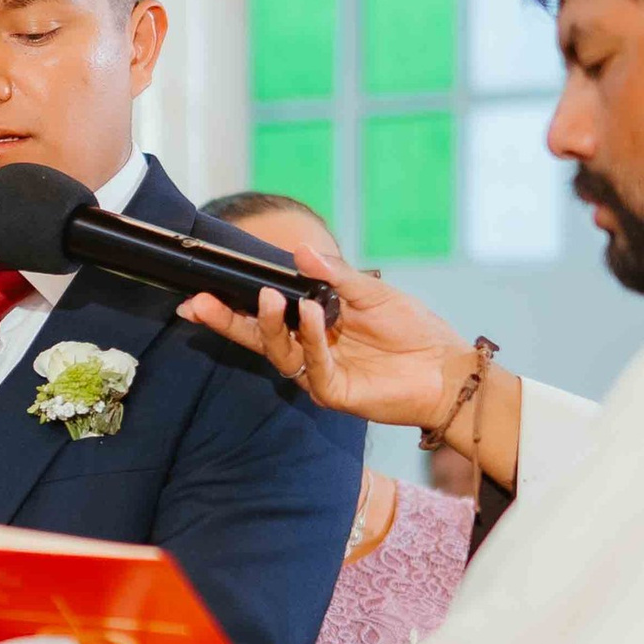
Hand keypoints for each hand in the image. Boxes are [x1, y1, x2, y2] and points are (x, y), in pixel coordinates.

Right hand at [179, 251, 472, 433]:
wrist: (445, 367)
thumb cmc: (411, 328)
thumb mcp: (371, 291)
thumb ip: (334, 275)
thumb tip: (299, 250)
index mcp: (310, 324)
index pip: (263, 314)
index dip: (231, 305)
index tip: (199, 292)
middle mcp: (307, 350)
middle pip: (257, 337)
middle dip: (227, 320)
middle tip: (201, 301)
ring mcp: (318, 374)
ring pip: (279, 352)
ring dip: (270, 324)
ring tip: (269, 297)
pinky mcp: (335, 393)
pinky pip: (313, 367)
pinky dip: (310, 339)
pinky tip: (312, 315)